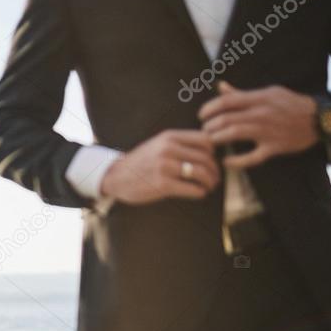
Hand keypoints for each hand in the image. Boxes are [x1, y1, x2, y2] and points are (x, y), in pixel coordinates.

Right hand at [98, 129, 219, 206]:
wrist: (115, 176)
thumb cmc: (140, 162)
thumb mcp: (158, 144)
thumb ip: (179, 144)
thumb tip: (208, 149)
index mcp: (170, 137)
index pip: (205, 140)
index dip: (213, 152)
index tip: (211, 161)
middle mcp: (168, 149)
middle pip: (205, 158)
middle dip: (214, 170)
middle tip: (215, 178)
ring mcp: (165, 167)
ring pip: (201, 173)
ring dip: (210, 182)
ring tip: (210, 186)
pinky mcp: (162, 185)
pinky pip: (192, 188)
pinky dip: (200, 192)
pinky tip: (199, 193)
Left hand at [199, 80, 318, 167]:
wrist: (318, 119)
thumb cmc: (290, 104)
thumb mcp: (268, 92)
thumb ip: (242, 93)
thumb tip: (220, 87)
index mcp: (259, 98)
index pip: (227, 101)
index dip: (210, 108)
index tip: (202, 115)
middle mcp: (262, 114)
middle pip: (226, 119)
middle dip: (209, 126)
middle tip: (204, 131)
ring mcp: (267, 132)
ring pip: (234, 134)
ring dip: (217, 139)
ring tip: (211, 141)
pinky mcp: (274, 148)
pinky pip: (251, 158)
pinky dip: (236, 162)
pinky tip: (226, 162)